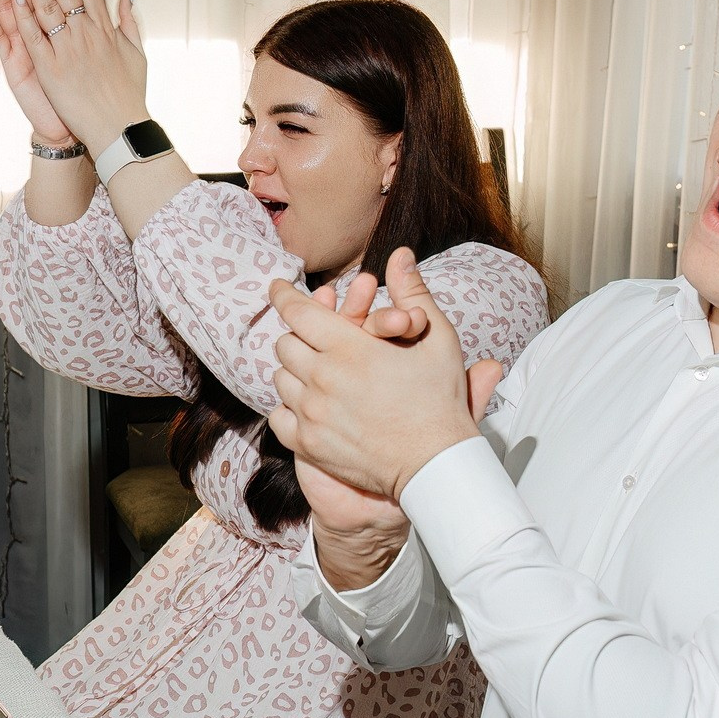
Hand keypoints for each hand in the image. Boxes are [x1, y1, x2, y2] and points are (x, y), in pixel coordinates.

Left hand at [0, 0, 148, 150]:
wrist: (121, 131)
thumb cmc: (129, 95)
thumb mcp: (136, 52)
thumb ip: (128, 18)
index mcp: (105, 28)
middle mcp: (87, 33)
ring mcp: (68, 50)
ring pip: (47, 3)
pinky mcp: (51, 70)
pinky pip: (34, 36)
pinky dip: (24, 14)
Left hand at [290, 276, 414, 537]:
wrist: (436, 464)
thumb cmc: (440, 399)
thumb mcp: (436, 338)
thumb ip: (412, 292)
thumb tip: (401, 253)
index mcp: (349, 348)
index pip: (298, 311)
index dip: (284, 295)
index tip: (278, 288)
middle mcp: (322, 379)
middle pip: (285, 343)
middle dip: (299, 336)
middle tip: (318, 340)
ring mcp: (311, 414)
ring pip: (280, 379)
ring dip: (295, 371)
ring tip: (319, 373)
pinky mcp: (308, 445)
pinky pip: (278, 416)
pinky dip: (289, 407)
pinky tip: (310, 405)